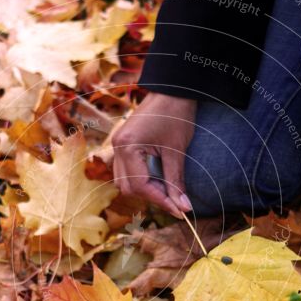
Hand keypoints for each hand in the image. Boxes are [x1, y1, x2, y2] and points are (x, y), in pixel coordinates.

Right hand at [112, 92, 195, 216]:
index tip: (179, 211)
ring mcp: (118, 144)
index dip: (160, 200)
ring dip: (145, 189)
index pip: (140, 185)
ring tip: (168, 190)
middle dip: (151, 197)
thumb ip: (176, 181)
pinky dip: (142, 179)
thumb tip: (183, 207)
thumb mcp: (177, 150)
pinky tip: (159, 179)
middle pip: (128, 186)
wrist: (173, 89)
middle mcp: (117, 146)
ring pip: (125, 181)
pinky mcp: (124, 144)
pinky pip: (127, 171)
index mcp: (128, 146)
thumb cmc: (177, 114)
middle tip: (175, 202)